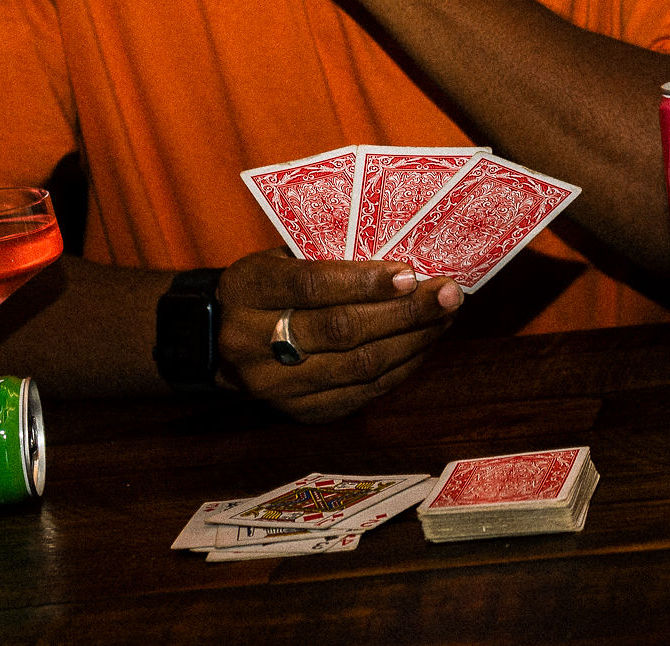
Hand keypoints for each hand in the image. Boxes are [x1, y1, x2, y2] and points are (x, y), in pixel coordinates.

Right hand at [216, 249, 461, 422]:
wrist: (221, 340)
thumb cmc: (268, 286)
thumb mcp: (280, 257)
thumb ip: (329, 256)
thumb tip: (403, 259)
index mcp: (248, 290)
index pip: (311, 286)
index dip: (365, 281)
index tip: (410, 273)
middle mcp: (253, 343)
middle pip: (341, 329)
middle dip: (405, 312)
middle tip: (448, 294)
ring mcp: (275, 387)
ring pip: (358, 366)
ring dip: (413, 340)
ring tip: (446, 316)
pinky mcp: (301, 412)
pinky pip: (362, 393)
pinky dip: (401, 368)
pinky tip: (424, 344)